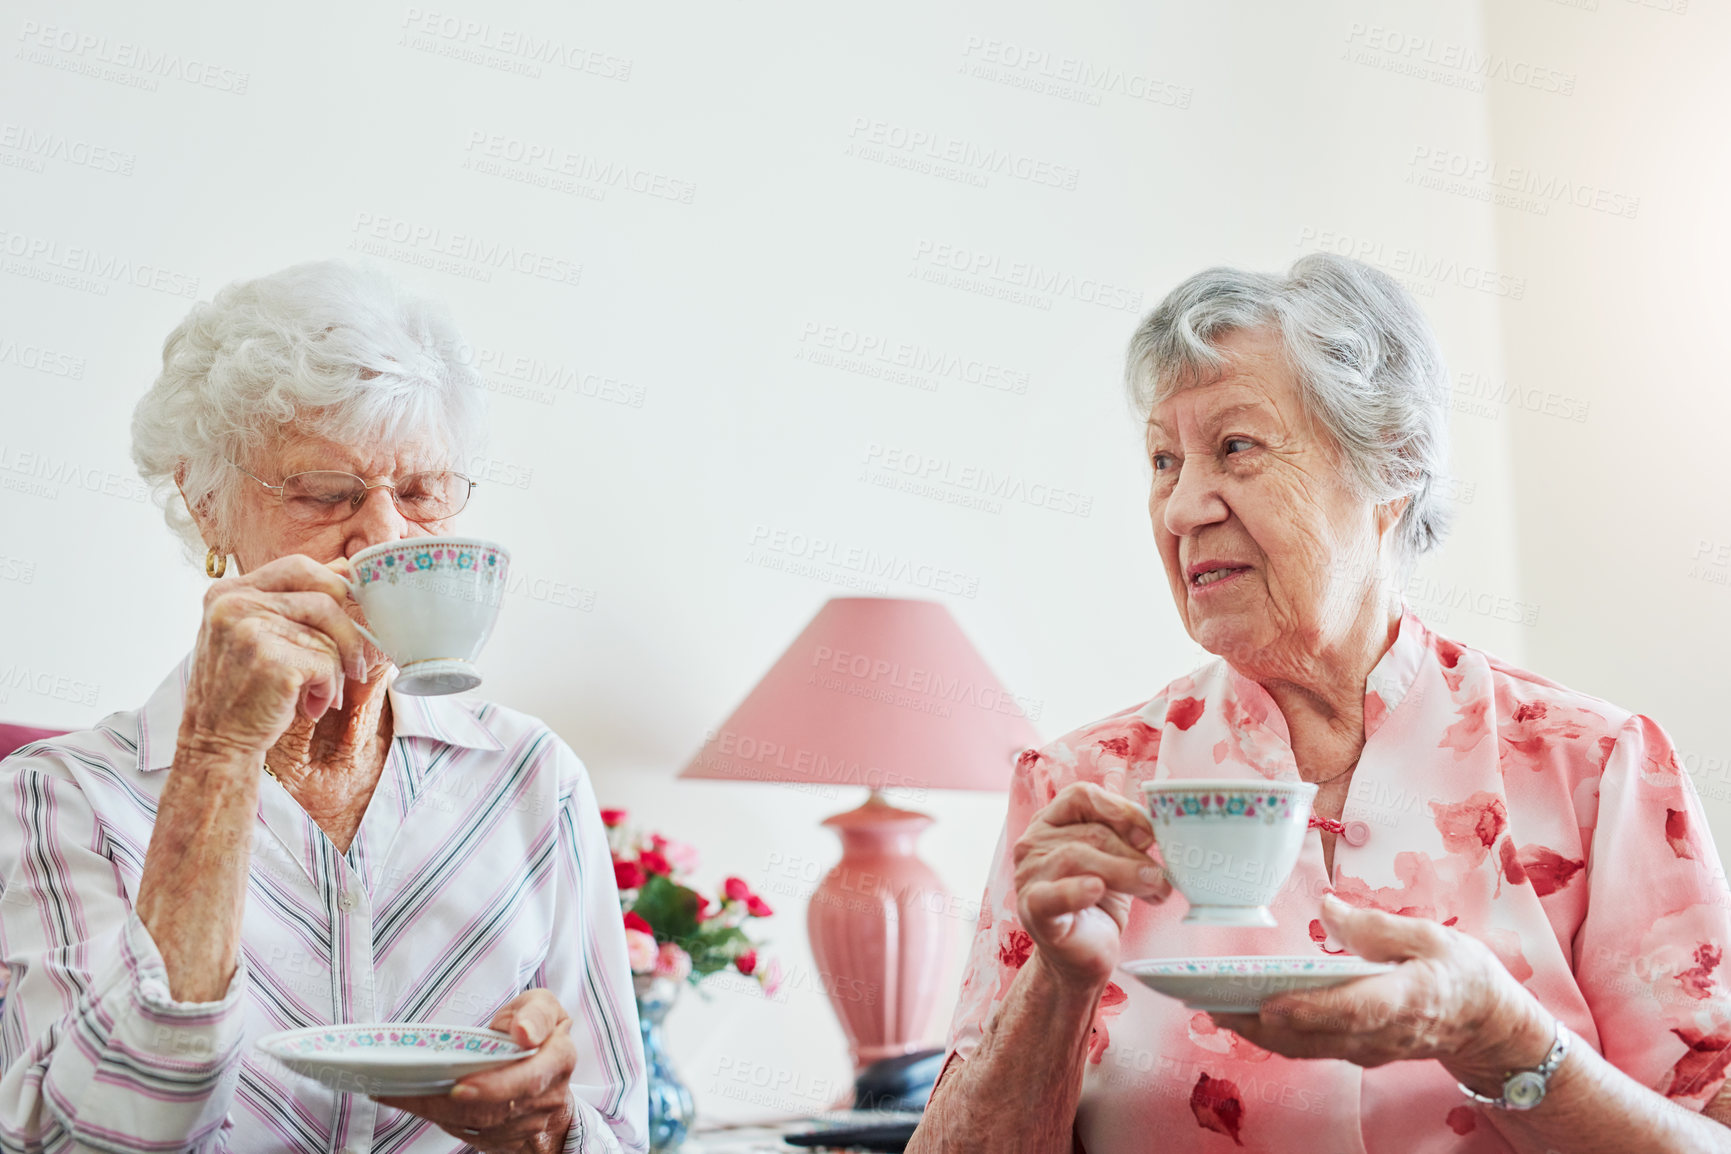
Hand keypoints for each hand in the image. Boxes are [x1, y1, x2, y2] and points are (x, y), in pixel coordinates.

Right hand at [180, 554, 375, 755]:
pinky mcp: (271, 659)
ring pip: (328, 636)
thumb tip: (345, 569)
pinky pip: (327, 663)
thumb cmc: (242, 689)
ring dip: (336, 671)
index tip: (352, 607)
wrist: (217, 741)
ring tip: (320, 693)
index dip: (334, 584)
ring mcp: (251, 630)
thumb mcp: (252, 634)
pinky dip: (328, 688)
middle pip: (324, 600)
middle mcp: (235, 604)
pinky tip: (310, 705)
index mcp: (229, 591)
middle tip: (355, 664)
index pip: (298, 567)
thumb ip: (288, 603)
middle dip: (348, 635)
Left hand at [377, 990, 577, 1153]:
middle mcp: (544, 1097)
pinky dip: (436, 1116)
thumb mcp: (543, 1007)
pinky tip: (411, 1100)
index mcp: (557, 1059)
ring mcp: (524, 1124)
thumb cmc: (538, 1033)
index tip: (460, 1086)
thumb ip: (535, 1013)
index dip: (494, 1086)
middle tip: (413, 1089)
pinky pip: (467, 1132)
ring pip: (476, 1124)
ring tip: (396, 1090)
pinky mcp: (503, 1138)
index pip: (529, 1078)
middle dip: (450, 1103)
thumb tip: (523, 1032)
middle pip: (495, 1109)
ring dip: (435, 1110)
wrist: (550, 1077)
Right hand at [1012, 782, 1171, 990]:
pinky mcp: (1033, 910)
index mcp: (1051, 823)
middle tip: (1161, 877)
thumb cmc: (1098, 905)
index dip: (1119, 809)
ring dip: (1125, 872)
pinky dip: (1075, 890)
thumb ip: (1126, 841)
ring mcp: (1029, 876)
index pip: (1080, 796)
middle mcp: (1033, 844)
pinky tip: (1095, 890)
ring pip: (1077, 857)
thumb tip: (1152, 831)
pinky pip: (1052, 895)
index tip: (1149, 835)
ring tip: (1154, 890)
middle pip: (1089, 832)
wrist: (1082, 958)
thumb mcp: (1116, 863)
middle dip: (1133, 854)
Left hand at [1210, 895, 1553, 1087]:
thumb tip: (1327, 908)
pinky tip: (1244, 1017)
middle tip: (1213, 1004)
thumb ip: (1377, 926)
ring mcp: (1371, 1051)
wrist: (1488, 1025)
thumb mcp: (1430, 936)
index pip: (1354, 1011)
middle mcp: (1385, 1035)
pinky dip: (1277, 1037)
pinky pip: (1313, 1049)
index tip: (1269, 1004)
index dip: (1310, 1010)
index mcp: (1408, 999)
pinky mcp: (1359, 1052)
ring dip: (1261, 1035)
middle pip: (1317, 1038)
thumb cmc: (1459, 973)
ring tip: (1214, 1008)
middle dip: (1262, 1026)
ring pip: (1308, 1049)